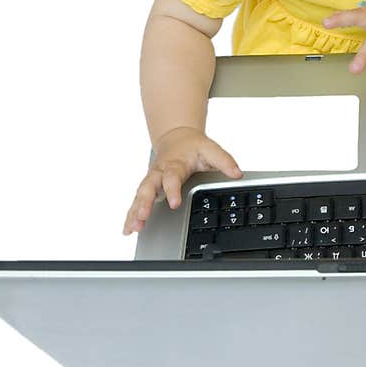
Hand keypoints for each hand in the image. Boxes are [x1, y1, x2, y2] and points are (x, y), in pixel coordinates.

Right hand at [123, 126, 241, 234]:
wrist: (177, 137)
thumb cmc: (193, 146)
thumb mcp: (211, 149)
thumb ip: (224, 161)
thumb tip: (237, 173)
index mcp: (175, 163)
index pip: (172, 177)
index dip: (172, 189)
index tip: (174, 203)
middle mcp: (160, 172)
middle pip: (148, 186)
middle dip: (144, 202)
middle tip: (143, 216)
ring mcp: (152, 180)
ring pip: (140, 196)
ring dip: (135, 211)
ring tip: (133, 228)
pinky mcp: (148, 188)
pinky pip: (137, 201)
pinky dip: (131, 215)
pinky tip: (128, 229)